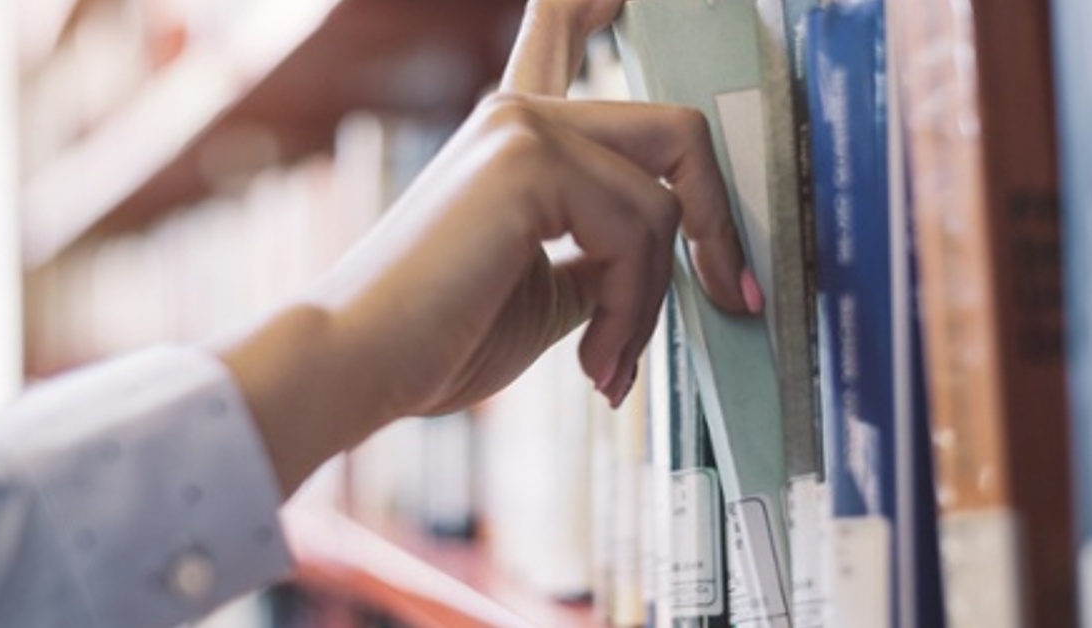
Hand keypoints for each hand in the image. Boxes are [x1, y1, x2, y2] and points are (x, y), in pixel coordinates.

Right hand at [221, 0, 757, 493]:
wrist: (359, 366)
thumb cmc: (436, 341)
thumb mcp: (550, 292)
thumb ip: (605, 257)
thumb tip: (670, 261)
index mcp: (514, 138)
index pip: (561, 33)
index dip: (593, 6)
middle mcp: (519, 112)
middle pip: (677, 133)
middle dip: (717, 227)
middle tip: (732, 296)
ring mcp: (523, 126)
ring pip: (664, 204)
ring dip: (654, 303)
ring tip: (610, 363)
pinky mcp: (528, 159)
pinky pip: (639, 232)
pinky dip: (634, 310)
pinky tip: (595, 359)